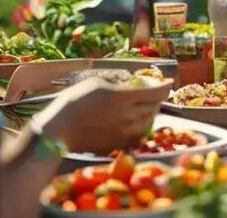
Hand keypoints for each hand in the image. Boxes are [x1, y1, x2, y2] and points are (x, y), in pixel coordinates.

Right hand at [32, 77, 160, 153]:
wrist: (58, 130)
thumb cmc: (73, 101)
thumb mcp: (96, 81)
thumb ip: (118, 80)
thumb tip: (132, 80)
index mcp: (125, 97)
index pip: (158, 93)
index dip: (166, 86)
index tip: (168, 82)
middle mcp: (129, 116)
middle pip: (155, 107)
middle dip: (156, 99)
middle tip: (151, 93)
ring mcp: (125, 133)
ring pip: (148, 123)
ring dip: (149, 113)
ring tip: (140, 107)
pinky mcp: (119, 145)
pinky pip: (137, 136)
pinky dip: (139, 128)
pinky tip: (130, 122)